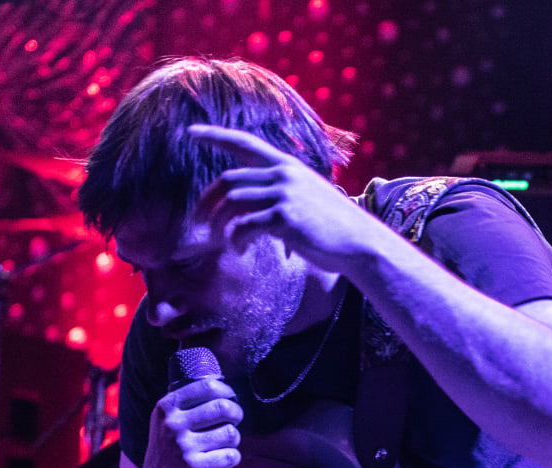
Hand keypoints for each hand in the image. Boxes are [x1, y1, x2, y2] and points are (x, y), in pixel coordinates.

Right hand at [143, 375, 243, 467]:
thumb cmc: (167, 453)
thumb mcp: (165, 422)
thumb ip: (186, 403)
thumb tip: (220, 385)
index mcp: (166, 407)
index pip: (207, 387)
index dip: (227, 392)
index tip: (230, 398)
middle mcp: (172, 424)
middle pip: (223, 407)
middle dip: (236, 414)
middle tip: (234, 421)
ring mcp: (183, 446)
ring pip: (231, 432)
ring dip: (234, 440)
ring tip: (224, 444)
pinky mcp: (194, 467)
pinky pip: (231, 456)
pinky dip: (232, 458)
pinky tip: (222, 460)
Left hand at [188, 123, 380, 272]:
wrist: (360, 243)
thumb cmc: (334, 228)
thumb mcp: (309, 199)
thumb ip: (281, 195)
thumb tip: (255, 209)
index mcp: (288, 166)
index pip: (245, 142)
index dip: (215, 135)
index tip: (191, 132)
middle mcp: (284, 174)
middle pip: (228, 180)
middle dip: (208, 202)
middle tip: (200, 222)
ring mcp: (284, 194)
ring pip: (232, 202)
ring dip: (220, 224)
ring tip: (222, 242)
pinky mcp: (284, 217)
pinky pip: (244, 225)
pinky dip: (236, 240)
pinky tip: (240, 250)